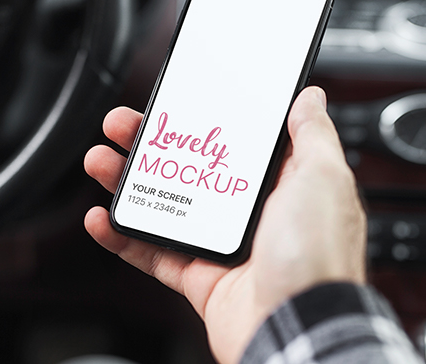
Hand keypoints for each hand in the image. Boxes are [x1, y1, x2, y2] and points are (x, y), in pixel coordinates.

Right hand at [83, 87, 366, 363]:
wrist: (299, 327)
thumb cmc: (318, 255)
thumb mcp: (324, 177)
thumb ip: (313, 133)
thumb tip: (310, 97)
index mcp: (282, 183)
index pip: (234, 141)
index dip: (203, 120)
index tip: (175, 101)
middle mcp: (253, 213)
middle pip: (191, 168)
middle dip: (153, 143)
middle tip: (123, 125)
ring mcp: (224, 246)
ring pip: (166, 206)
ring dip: (129, 183)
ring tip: (101, 160)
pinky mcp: (202, 279)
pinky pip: (154, 254)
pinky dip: (123, 238)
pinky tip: (101, 217)